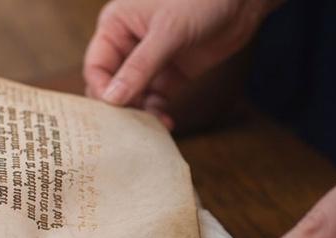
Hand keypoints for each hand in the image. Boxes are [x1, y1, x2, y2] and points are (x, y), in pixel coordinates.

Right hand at [84, 0, 271, 128]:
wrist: (239, 3)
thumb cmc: (200, 1)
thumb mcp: (167, 33)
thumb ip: (140, 67)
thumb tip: (112, 99)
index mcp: (116, 26)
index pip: (96, 65)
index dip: (102, 90)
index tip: (114, 111)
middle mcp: (128, 45)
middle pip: (111, 84)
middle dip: (120, 106)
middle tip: (129, 129)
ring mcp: (151, 61)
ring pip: (134, 96)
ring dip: (140, 114)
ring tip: (152, 128)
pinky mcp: (171, 74)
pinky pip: (156, 99)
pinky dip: (158, 112)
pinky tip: (166, 124)